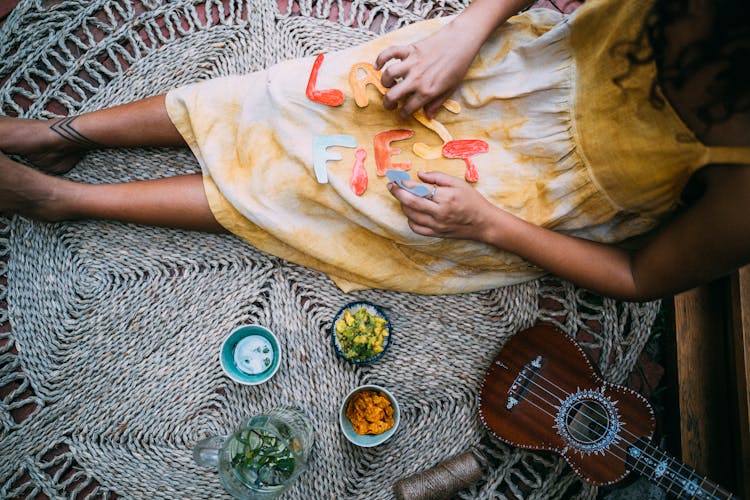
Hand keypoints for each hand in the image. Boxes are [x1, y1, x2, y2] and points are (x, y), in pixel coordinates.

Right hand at [374, 22, 477, 118]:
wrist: (461, 42)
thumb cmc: (458, 66)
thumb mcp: (450, 89)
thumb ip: (437, 103)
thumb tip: (428, 116)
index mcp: (427, 91)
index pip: (408, 108)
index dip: (403, 114)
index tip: (403, 113)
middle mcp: (417, 79)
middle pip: (392, 95)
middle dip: (387, 103)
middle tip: (390, 103)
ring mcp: (411, 64)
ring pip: (388, 75)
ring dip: (384, 82)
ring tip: (389, 84)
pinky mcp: (409, 50)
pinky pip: (390, 53)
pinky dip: (381, 58)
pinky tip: (378, 66)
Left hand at [387, 171, 502, 241]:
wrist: (484, 223)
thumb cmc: (472, 200)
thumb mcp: (458, 183)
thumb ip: (438, 177)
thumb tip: (420, 174)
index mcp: (446, 197)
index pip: (419, 189)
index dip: (405, 183)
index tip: (397, 178)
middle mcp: (439, 213)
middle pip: (411, 203)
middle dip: (398, 193)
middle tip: (391, 186)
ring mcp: (437, 225)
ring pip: (411, 215)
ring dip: (403, 205)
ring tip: (403, 197)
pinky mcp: (436, 234)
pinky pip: (416, 228)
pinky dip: (410, 219)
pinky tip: (412, 211)